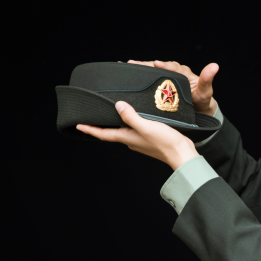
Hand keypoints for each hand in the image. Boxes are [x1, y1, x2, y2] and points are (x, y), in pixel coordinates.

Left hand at [77, 102, 197, 170]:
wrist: (182, 154)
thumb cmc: (165, 142)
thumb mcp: (146, 126)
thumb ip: (131, 116)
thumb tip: (117, 105)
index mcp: (127, 138)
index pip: (103, 134)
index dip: (90, 129)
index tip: (78, 125)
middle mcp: (131, 140)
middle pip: (111, 132)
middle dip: (100, 126)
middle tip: (91, 118)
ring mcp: (140, 140)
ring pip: (123, 130)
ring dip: (115, 124)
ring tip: (110, 114)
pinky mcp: (150, 138)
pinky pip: (135, 129)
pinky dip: (129, 122)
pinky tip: (134, 116)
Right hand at [127, 59, 218, 115]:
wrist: (198, 110)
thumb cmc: (202, 101)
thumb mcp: (205, 92)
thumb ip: (207, 80)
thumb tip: (215, 66)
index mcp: (182, 72)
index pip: (172, 67)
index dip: (164, 65)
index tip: (157, 64)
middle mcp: (172, 72)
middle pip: (157, 66)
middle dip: (144, 65)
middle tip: (132, 64)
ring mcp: (164, 78)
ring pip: (150, 71)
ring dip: (138, 69)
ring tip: (125, 67)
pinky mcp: (159, 85)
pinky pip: (148, 78)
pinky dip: (138, 76)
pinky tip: (126, 74)